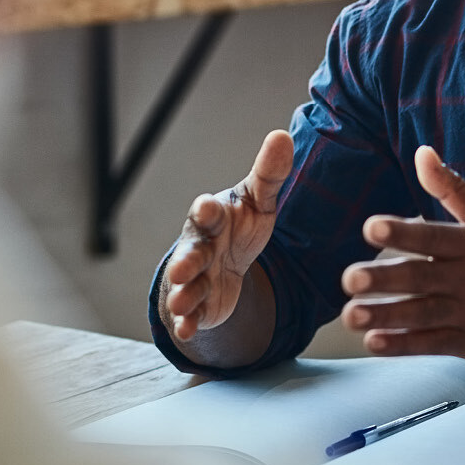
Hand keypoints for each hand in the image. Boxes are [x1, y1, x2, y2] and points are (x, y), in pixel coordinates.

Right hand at [160, 130, 291, 339]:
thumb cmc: (240, 226)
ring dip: (184, 294)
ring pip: (188, 285)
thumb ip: (269, 174)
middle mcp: (200, 247)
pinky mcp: (200, 305)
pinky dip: (188, 322)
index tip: (207, 205)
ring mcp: (196, 277)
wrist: (227, 263)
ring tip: (182, 302)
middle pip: (191, 252)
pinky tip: (188, 329)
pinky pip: (192, 314)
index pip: (208, 212)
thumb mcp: (258, 202)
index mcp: (214, 219)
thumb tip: (282, 135)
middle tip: (184, 267)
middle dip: (186, 260)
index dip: (207, 210)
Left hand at [339, 145, 464, 362]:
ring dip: (384, 316)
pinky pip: (432, 345)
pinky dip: (403, 345)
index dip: (401, 231)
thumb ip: (452, 188)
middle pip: (419, 277)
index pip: (431, 236)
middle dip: (382, 279)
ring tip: (351, 315)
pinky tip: (374, 342)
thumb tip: (421, 152)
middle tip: (348, 278)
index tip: (371, 228)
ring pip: (420, 314)